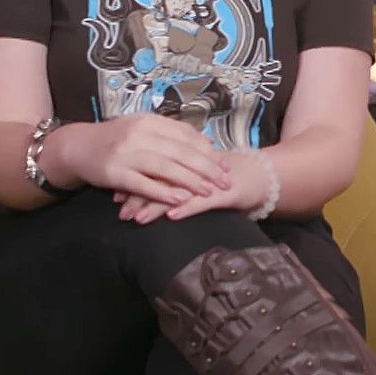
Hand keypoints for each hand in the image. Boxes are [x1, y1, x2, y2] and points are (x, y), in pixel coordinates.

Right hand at [58, 114, 231, 205]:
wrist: (77, 146)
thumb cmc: (115, 139)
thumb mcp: (142, 128)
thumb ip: (170, 134)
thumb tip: (205, 143)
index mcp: (149, 121)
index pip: (186, 136)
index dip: (208, 151)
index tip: (225, 164)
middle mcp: (139, 134)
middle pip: (181, 152)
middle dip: (207, 168)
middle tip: (226, 181)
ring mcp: (126, 154)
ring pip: (166, 167)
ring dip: (191, 181)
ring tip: (209, 191)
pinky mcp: (115, 173)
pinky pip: (144, 184)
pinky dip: (164, 192)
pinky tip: (181, 199)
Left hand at [114, 149, 267, 223]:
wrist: (260, 175)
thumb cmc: (223, 175)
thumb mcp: (196, 170)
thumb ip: (172, 171)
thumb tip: (137, 180)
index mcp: (187, 156)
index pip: (154, 163)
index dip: (134, 178)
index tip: (115, 193)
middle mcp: (197, 165)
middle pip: (161, 176)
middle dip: (138, 194)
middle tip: (120, 210)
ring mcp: (211, 179)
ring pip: (178, 189)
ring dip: (155, 204)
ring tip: (136, 218)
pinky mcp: (226, 193)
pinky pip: (203, 201)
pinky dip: (186, 208)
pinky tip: (171, 216)